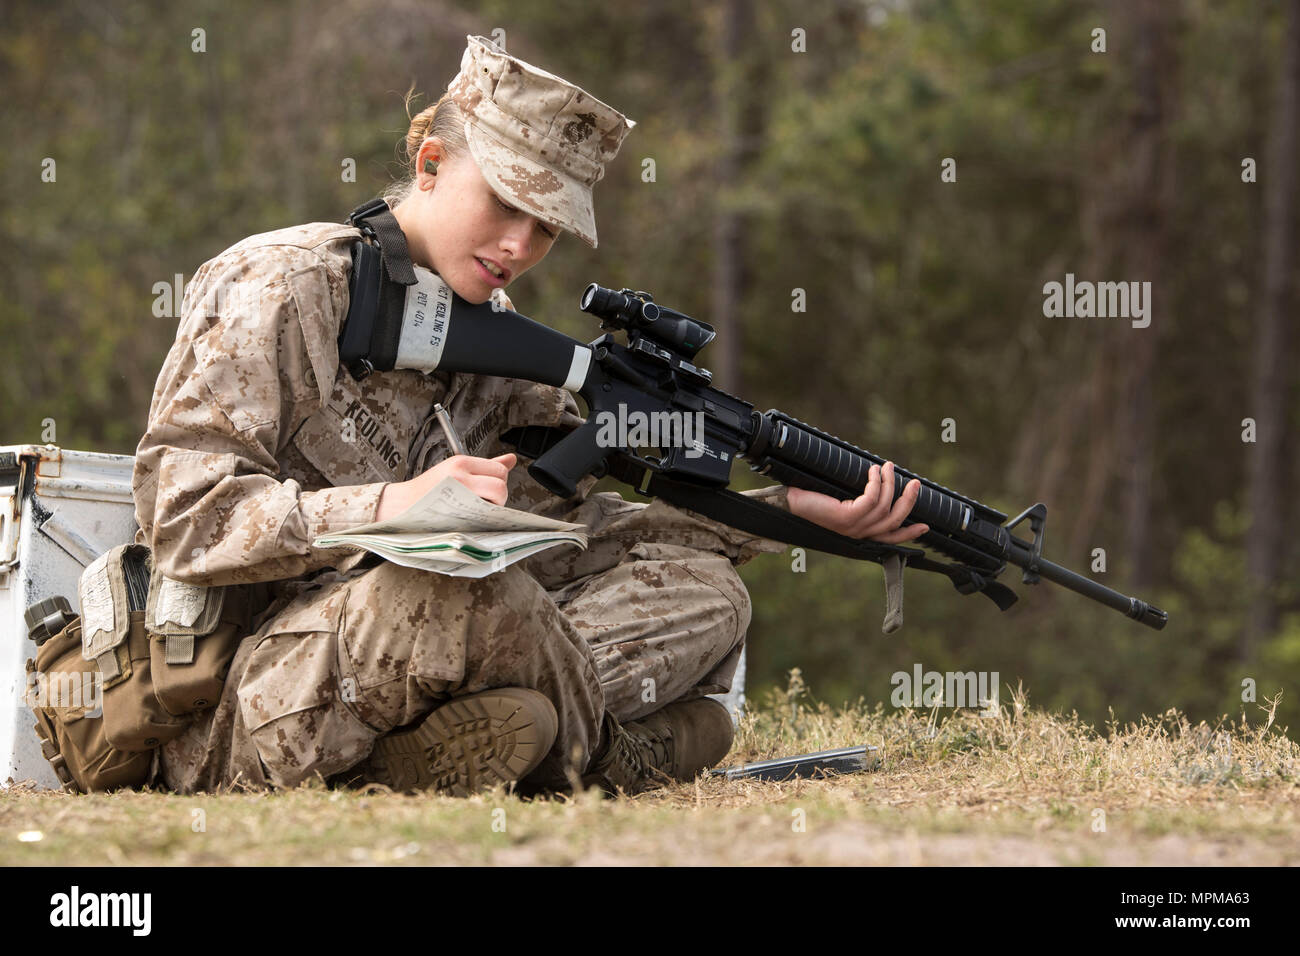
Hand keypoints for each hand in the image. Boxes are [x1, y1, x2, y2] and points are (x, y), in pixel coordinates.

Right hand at [376, 452, 515, 520]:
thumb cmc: (427, 490)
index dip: (498, 482)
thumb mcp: (455, 470)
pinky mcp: (457, 513)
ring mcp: (459, 494)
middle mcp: (461, 475)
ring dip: (492, 508)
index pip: (499, 470)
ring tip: (474, 510)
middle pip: (501, 485)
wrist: (400, 506)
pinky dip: (483, 518)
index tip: (487, 491)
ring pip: (496, 499)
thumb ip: (486, 466)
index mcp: (460, 462)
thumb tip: (511, 459)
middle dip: (498, 497)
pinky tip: (469, 518)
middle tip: (483, 503)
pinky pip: (484, 515)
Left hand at [785, 460, 929, 543]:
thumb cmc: (812, 502)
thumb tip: (878, 484)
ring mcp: (853, 527)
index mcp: (859, 534)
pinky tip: (873, 471)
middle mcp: (858, 534)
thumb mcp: (841, 504)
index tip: (926, 526)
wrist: (789, 505)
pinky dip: (876, 482)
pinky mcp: (846, 517)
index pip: (889, 538)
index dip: (909, 533)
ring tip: (889, 467)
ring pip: (884, 507)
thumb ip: (859, 503)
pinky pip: (871, 498)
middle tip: (915, 483)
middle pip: (894, 521)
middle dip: (908, 501)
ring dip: (890, 484)